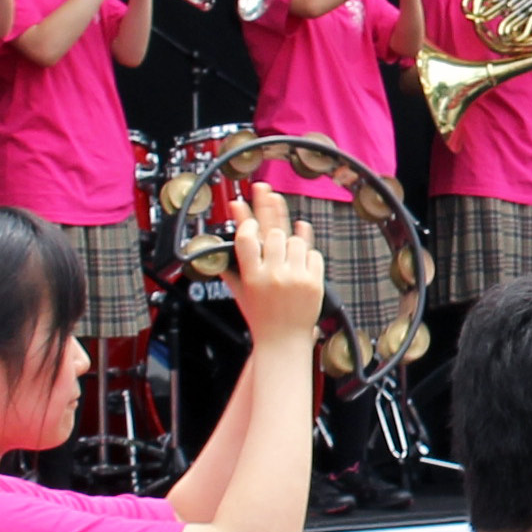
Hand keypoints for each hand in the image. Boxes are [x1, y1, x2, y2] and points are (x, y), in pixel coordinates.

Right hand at [228, 188, 326, 346]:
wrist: (284, 342)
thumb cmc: (262, 320)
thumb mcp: (240, 294)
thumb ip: (230, 270)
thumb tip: (217, 251)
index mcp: (253, 277)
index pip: (246, 238)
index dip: (244, 219)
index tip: (240, 204)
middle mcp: (274, 275)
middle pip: (273, 232)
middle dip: (269, 214)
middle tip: (266, 189)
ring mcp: (296, 278)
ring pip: (295, 240)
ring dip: (290, 237)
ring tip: (285, 240)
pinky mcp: (314, 282)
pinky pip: (314, 253)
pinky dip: (308, 250)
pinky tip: (301, 247)